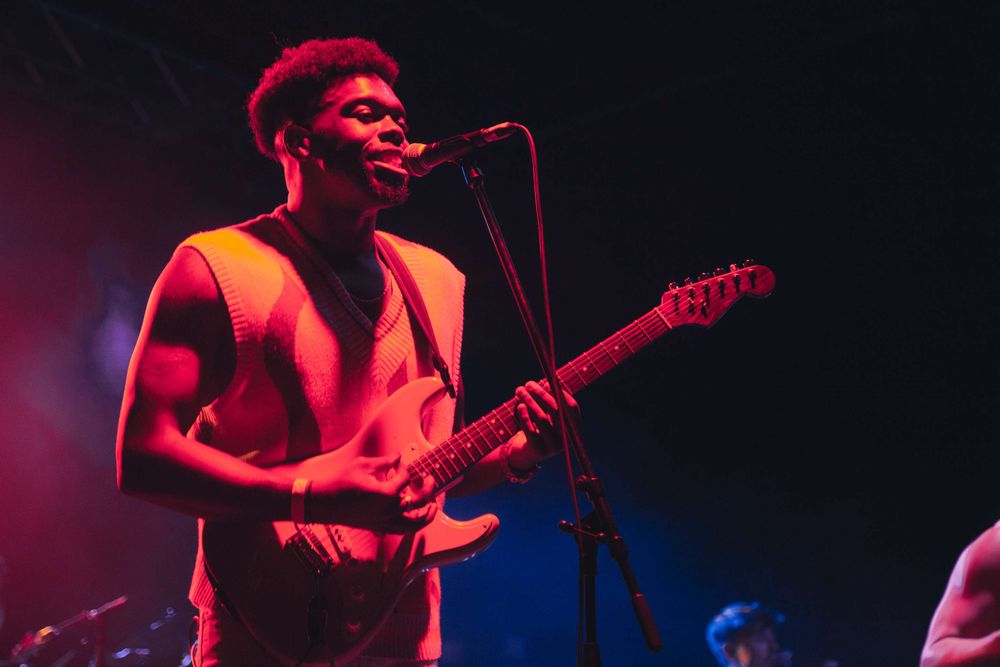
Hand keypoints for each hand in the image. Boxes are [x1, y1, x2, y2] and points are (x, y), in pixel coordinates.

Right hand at [308, 454, 437, 531]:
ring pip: (415, 524)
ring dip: (427, 516)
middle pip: (420, 502)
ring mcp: (385, 521)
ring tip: (434, 507)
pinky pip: (402, 530)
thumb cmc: (341, 482)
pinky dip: (412, 526)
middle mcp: (389, 510)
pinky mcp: (379, 527)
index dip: (404, 467)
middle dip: (429, 489)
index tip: (398, 464)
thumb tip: (398, 457)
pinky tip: (415, 517)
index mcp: (386, 493)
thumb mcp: (363, 465)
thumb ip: (384, 461)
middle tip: (430, 479)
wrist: (325, 503)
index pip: (405, 478)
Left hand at [510, 380, 579, 469]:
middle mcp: (568, 439)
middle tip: (528, 384)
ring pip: (541, 419)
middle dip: (541, 394)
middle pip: (556, 411)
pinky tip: (520, 405)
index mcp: (576, 428)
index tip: (546, 381)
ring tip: (519, 391)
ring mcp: (554, 447)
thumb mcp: (547, 414)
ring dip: (529, 401)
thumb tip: (547, 383)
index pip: (571, 407)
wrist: (528, 454)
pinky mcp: (539, 451)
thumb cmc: (539, 428)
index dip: (559, 392)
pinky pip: (531, 430)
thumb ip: (550, 400)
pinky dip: (524, 416)